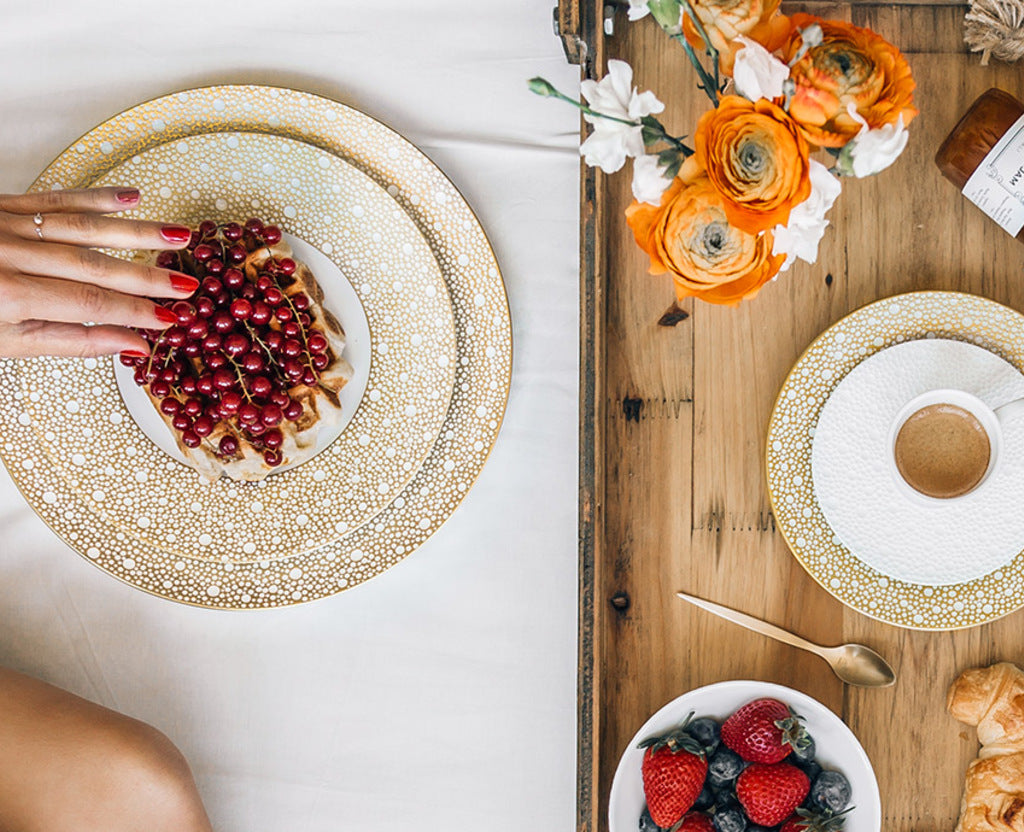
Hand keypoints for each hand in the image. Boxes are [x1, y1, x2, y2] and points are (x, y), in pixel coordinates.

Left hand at [0, 187, 197, 358]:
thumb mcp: (5, 344)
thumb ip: (72, 342)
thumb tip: (132, 345)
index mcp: (7, 297)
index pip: (90, 306)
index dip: (135, 313)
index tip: (172, 319)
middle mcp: (8, 256)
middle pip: (94, 266)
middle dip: (147, 277)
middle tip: (190, 285)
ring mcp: (4, 225)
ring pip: (83, 226)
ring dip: (136, 232)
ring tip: (179, 236)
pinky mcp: (1, 204)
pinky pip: (57, 199)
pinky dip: (96, 198)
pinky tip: (132, 197)